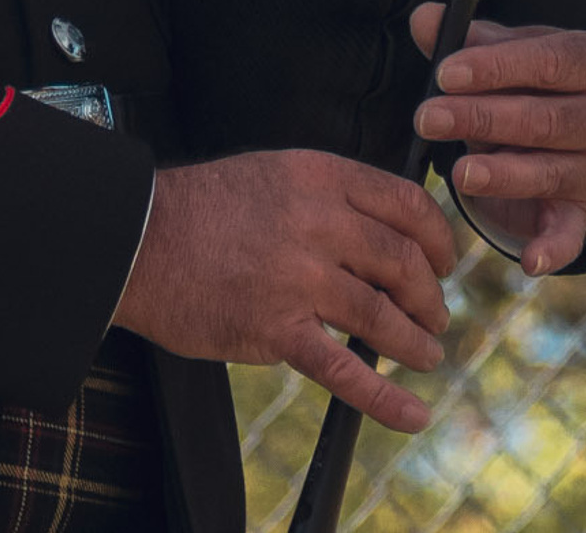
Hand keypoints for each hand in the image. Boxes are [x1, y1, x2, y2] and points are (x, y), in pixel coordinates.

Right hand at [112, 150, 455, 431]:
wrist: (140, 238)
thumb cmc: (204, 207)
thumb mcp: (275, 173)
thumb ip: (328, 196)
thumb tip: (381, 231)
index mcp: (320, 177)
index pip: (406, 204)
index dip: (438, 238)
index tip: (445, 261)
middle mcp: (317, 222)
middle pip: (403, 262)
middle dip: (431, 295)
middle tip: (436, 314)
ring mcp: (298, 277)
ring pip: (381, 315)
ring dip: (415, 341)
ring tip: (427, 353)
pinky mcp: (275, 330)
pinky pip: (343, 369)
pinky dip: (385, 397)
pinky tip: (412, 412)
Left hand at [409, 5, 585, 277]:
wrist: (553, 123)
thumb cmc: (524, 79)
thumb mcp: (500, 52)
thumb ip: (463, 37)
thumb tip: (424, 19)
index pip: (550, 59)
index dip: (497, 67)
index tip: (445, 73)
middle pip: (546, 119)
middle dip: (482, 119)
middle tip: (428, 118)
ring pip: (550, 171)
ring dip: (502, 175)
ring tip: (457, 174)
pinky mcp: (583, 212)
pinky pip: (571, 234)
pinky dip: (552, 249)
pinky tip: (527, 262)